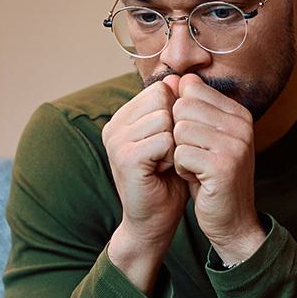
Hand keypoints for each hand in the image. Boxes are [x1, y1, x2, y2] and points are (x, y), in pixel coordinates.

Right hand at [102, 76, 188, 249]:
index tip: (172, 141)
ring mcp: (116, 141)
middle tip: (170, 154)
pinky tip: (164, 171)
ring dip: (177, 144)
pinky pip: (165, 140)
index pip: (160, 90)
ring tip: (166, 164)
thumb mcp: (175, 139)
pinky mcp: (125, 157)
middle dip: (177, 127)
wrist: (155, 220)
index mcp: (124, 118)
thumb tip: (182, 77)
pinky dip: (173, 157)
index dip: (177, 114)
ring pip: (165, 119)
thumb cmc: (169, 181)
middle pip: (163, 100)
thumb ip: (176, 110)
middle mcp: (115, 125)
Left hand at [172, 75, 265, 261]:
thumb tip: (173, 78)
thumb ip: (192, 109)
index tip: (196, 140)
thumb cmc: (212, 178)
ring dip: (179, 153)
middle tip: (195, 157)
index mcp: (239, 114)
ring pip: (179, 130)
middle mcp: (242, 125)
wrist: (232, 220)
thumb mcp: (204, 138)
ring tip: (196, 168)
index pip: (191, 90)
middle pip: (182, 107)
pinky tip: (197, 179)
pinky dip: (181, 169)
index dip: (182, 116)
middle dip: (178, 135)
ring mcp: (235, 145)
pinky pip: (180, 153)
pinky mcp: (223, 166)